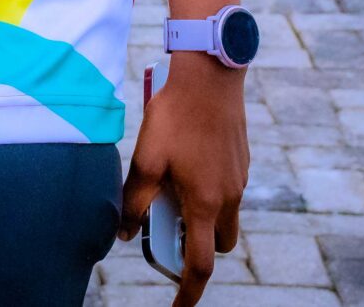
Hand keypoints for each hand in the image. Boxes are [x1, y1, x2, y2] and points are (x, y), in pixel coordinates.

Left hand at [120, 57, 248, 305]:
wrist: (210, 77)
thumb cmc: (175, 116)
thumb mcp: (146, 158)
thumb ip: (134, 199)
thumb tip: (122, 233)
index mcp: (205, 204)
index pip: (200, 264)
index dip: (189, 292)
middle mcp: (229, 198)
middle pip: (218, 244)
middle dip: (197, 247)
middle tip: (167, 225)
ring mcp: (239, 180)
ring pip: (224, 217)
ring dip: (202, 216)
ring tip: (173, 187)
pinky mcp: (241, 162)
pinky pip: (227, 191)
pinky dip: (208, 192)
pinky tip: (186, 161)